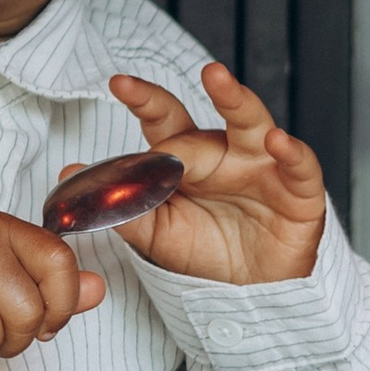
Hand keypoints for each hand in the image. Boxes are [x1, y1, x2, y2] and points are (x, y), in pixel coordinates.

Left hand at [106, 65, 324, 282]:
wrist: (245, 295)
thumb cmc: (201, 251)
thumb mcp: (154, 232)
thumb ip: (119, 206)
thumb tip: (69, 176)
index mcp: (188, 156)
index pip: (165, 119)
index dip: (145, 99)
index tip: (120, 84)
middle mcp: (227, 152)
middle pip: (215, 112)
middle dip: (203, 91)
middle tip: (195, 76)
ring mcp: (264, 168)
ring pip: (255, 123)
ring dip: (238, 100)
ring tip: (218, 80)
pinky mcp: (299, 193)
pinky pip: (300, 167)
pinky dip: (292, 153)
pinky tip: (278, 143)